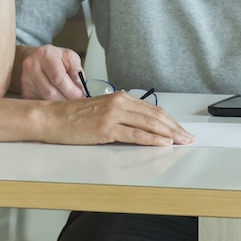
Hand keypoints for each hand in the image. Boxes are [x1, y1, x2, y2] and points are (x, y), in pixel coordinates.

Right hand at [20, 44, 86, 100]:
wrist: (38, 58)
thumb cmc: (56, 58)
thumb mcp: (70, 58)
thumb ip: (77, 73)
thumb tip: (81, 91)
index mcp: (45, 54)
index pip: (58, 77)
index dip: (71, 90)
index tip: (81, 96)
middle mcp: (31, 65)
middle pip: (50, 92)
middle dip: (67, 100)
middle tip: (77, 103)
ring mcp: (25, 79)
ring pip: (45, 100)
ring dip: (60, 105)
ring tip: (69, 102)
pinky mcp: (24, 91)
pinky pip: (39, 104)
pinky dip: (51, 107)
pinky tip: (58, 103)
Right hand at [46, 92, 193, 146]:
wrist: (52, 118)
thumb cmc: (73, 117)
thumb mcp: (101, 111)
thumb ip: (121, 115)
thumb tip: (139, 125)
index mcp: (119, 98)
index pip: (152, 109)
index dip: (170, 120)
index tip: (181, 129)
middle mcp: (119, 103)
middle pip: (155, 116)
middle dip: (175, 128)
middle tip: (188, 137)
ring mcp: (113, 115)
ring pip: (148, 124)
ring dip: (168, 134)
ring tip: (181, 141)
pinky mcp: (106, 128)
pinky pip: (135, 134)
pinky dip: (152, 139)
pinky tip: (163, 143)